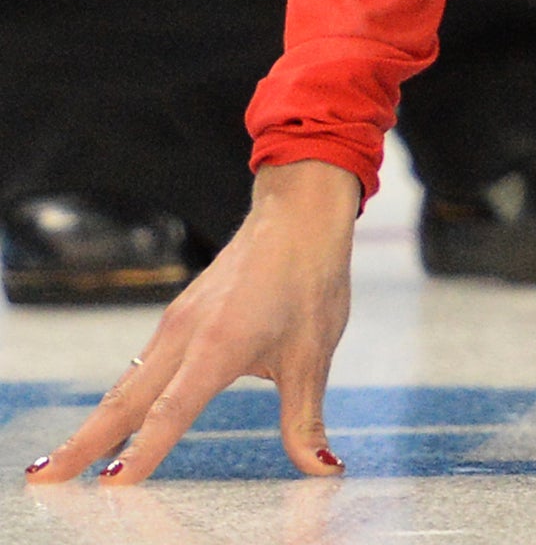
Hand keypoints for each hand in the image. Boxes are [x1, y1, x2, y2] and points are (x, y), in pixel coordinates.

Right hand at [25, 160, 359, 485]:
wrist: (298, 215)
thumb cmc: (310, 279)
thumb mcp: (314, 354)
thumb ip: (305, 419)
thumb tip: (323, 468)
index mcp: (219, 346)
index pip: (171, 411)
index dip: (143, 451)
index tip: (112, 485)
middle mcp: (186, 335)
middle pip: (127, 401)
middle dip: (86, 443)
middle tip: (47, 480)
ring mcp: (177, 323)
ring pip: (129, 383)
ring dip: (96, 423)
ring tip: (65, 461)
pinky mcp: (178, 316)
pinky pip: (142, 365)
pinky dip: (121, 398)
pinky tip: (113, 419)